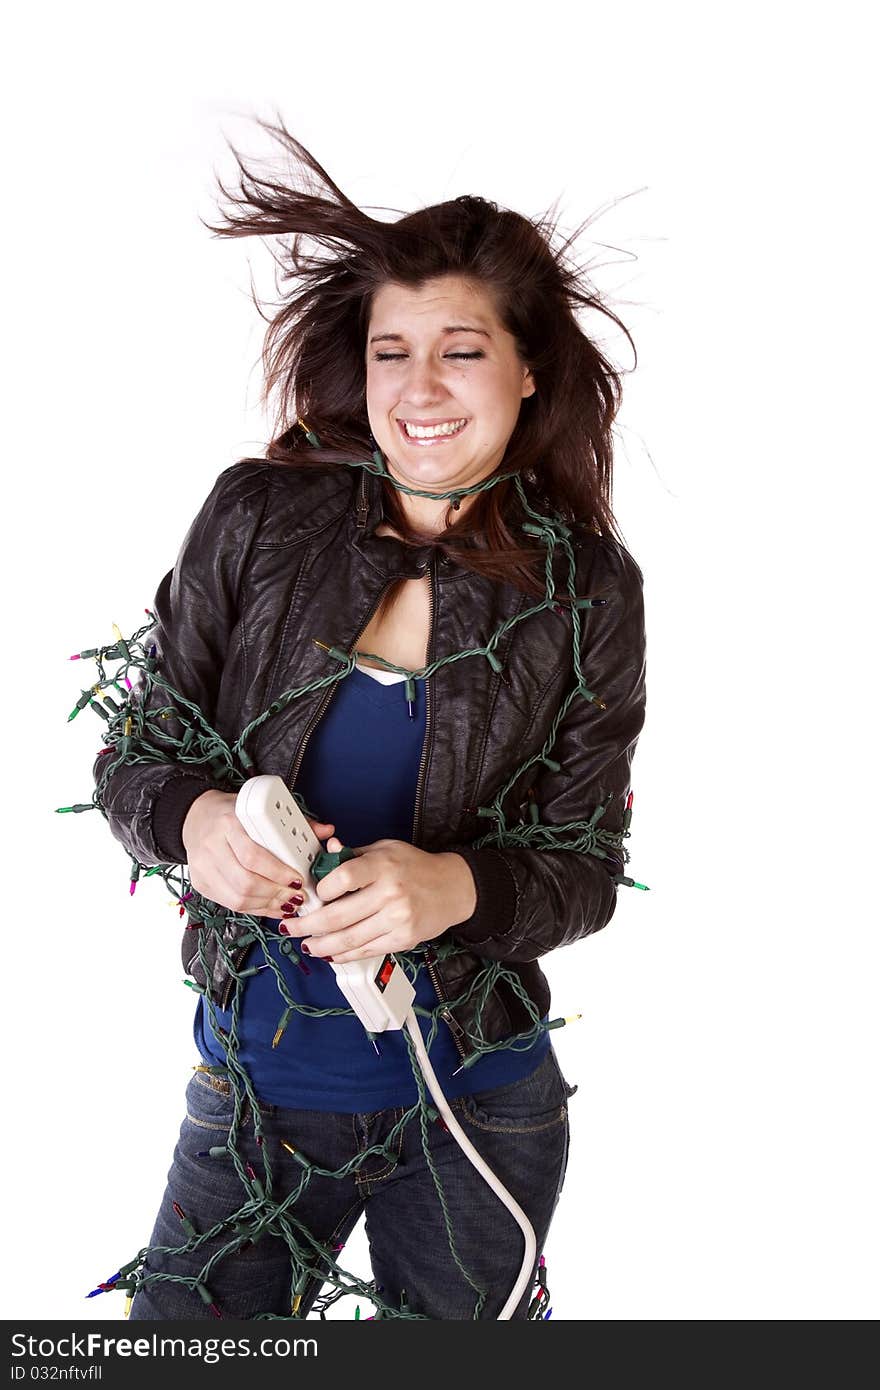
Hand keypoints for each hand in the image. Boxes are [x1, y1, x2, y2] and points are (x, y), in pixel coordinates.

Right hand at [182, 789, 336, 919]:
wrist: (196, 817)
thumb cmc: (234, 813)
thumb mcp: (261, 810)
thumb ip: (295, 821)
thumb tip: (326, 831)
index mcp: (228, 822)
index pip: (252, 855)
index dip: (278, 872)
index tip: (298, 878)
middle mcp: (211, 846)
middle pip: (245, 881)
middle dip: (276, 893)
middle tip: (297, 895)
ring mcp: (202, 867)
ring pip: (237, 898)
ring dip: (268, 905)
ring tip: (288, 903)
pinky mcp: (200, 884)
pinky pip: (231, 904)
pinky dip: (256, 909)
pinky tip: (272, 907)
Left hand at [284, 837, 477, 962]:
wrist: (454, 888)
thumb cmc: (416, 866)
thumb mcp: (385, 849)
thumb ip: (354, 856)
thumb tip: (326, 853)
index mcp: (383, 866)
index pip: (342, 879)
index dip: (321, 890)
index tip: (312, 894)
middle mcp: (390, 893)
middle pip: (339, 915)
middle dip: (308, 925)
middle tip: (291, 927)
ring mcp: (397, 919)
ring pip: (349, 939)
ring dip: (321, 945)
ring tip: (306, 945)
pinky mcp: (403, 939)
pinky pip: (366, 950)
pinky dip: (345, 954)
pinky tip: (331, 953)